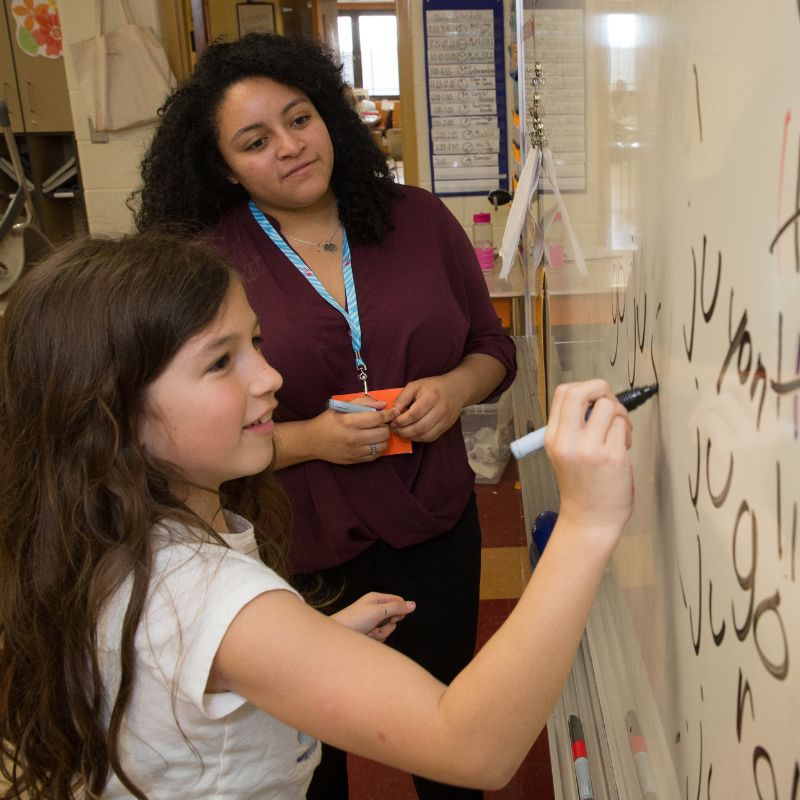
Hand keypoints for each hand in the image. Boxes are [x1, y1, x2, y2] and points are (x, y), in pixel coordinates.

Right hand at [311, 399, 397, 463]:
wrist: (312, 441)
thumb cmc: (327, 421)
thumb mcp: (341, 407)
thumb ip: (362, 402)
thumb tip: (382, 404)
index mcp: (349, 422)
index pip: (377, 418)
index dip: (389, 414)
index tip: (394, 412)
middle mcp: (354, 438)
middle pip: (383, 433)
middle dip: (386, 426)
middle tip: (382, 423)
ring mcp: (355, 451)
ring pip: (382, 445)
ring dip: (383, 438)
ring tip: (378, 432)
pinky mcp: (356, 460)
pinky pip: (376, 455)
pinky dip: (378, 448)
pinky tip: (373, 442)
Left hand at [331, 592, 415, 641]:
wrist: (338, 637)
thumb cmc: (355, 620)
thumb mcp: (378, 611)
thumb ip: (396, 608)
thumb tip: (413, 604)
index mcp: (376, 599)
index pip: (397, 601)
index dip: (399, 611)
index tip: (392, 618)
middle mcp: (375, 609)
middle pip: (394, 617)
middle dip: (387, 625)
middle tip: (377, 624)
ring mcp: (372, 622)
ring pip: (388, 629)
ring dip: (379, 633)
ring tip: (367, 632)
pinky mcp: (369, 633)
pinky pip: (381, 637)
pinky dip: (374, 639)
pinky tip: (364, 638)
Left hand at [391, 375, 465, 442]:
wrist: (456, 390)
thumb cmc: (432, 386)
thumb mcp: (415, 385)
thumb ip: (402, 398)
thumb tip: (393, 412)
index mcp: (431, 397)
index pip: (414, 414)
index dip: (401, 421)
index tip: (392, 421)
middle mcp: (440, 410)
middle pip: (420, 427)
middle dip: (404, 431)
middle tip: (394, 429)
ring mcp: (445, 420)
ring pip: (425, 435)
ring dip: (410, 437)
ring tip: (401, 432)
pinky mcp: (446, 427)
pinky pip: (431, 438)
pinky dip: (419, 439)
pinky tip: (412, 434)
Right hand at [544, 380, 633, 543]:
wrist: (589, 519)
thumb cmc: (581, 485)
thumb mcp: (563, 452)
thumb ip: (573, 425)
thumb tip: (597, 399)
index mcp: (553, 437)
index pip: (563, 393)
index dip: (584, 388)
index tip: (594, 400)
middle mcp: (567, 440)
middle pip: (582, 391)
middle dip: (601, 389)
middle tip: (608, 404)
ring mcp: (590, 449)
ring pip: (610, 407)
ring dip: (619, 415)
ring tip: (618, 433)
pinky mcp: (612, 457)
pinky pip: (623, 426)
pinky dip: (626, 432)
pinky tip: (622, 448)